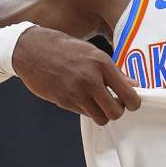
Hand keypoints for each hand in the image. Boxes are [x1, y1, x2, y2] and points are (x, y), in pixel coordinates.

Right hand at [12, 27, 139, 124]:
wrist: (31, 50)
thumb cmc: (64, 48)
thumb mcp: (93, 52)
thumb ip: (114, 71)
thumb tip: (134, 85)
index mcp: (102, 63)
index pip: (128, 94)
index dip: (133, 103)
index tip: (131, 102)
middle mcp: (90, 79)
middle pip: (115, 112)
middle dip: (117, 111)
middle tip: (114, 103)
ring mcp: (76, 93)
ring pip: (101, 118)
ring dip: (102, 113)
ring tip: (98, 102)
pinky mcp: (64, 102)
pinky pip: (84, 114)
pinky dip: (87, 109)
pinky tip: (82, 97)